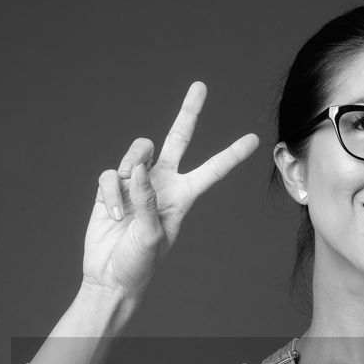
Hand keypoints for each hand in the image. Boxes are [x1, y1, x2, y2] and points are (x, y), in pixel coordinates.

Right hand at [82, 81, 259, 299]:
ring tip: (125, 204)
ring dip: (130, 169)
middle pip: (178, 139)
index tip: (254, 140)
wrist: (109, 277)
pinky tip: (112, 213)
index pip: (211, 171)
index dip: (231, 155)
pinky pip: (110, 174)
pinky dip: (109, 193)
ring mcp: (136, 183)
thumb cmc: (139, 263)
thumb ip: (147, 200)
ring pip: (138, 151)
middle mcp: (162, 184)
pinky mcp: (111, 187)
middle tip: (201, 86)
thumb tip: (138, 169)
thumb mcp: (152, 235)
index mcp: (183, 197)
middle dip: (188, 112)